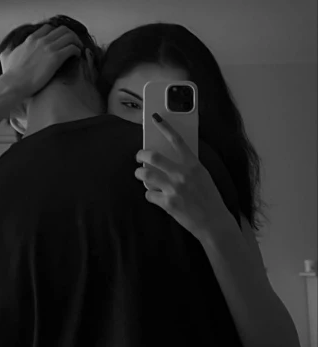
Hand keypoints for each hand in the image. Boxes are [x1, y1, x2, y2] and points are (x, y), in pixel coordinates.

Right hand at [0, 25, 82, 98]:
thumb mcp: (7, 58)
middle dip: (70, 36)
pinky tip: (77, 57)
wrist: (15, 83)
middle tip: (74, 46)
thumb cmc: (11, 75)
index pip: (48, 28)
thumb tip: (7, 53)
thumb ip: (9, 52)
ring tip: (78, 51)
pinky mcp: (55, 58)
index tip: (61, 42)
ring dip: (76, 42)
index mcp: (31, 39)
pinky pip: (72, 48)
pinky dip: (77, 51)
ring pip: (69, 36)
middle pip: (62, 30)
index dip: (58, 34)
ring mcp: (48, 48)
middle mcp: (41, 40)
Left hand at [134, 114, 232, 238]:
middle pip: (153, 156)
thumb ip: (187, 167)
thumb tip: (165, 160)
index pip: (177, 140)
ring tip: (140, 175)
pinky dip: (149, 194)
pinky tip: (154, 195)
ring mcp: (174, 189)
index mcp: (194, 165)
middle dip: (140, 155)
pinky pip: (148, 194)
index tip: (155, 118)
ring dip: (139, 174)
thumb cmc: (209, 199)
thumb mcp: (203, 177)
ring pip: (145, 175)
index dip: (165, 127)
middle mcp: (183, 174)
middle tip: (138, 157)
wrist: (214, 223)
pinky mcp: (168, 203)